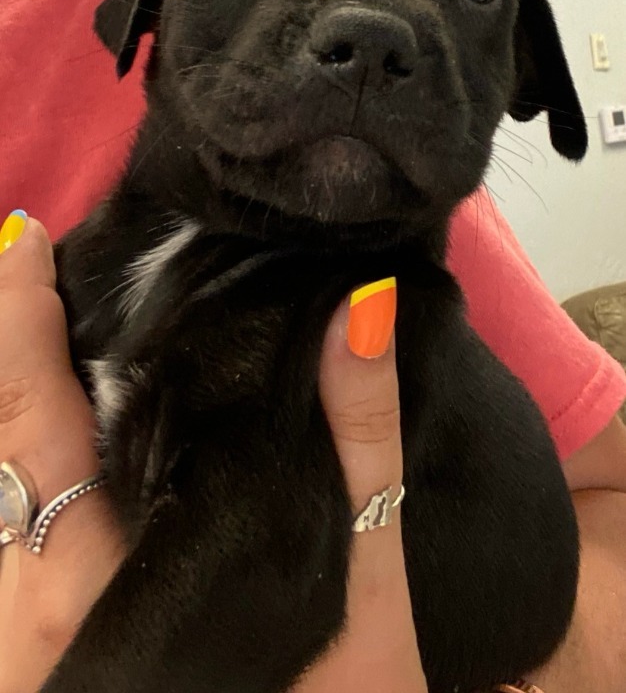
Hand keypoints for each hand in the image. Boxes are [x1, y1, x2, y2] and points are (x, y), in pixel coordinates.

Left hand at [0, 217, 425, 691]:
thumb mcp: (363, 602)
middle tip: (33, 260)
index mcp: (93, 596)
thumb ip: (361, 451)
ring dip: (12, 404)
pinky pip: (8, 529)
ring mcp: (21, 647)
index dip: (19, 320)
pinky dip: (23, 461)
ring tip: (45, 324)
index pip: (30, 420)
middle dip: (6, 346)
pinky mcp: (37, 657)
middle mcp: (27, 620)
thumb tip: (357, 312)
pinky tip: (61, 428)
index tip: (23, 237)